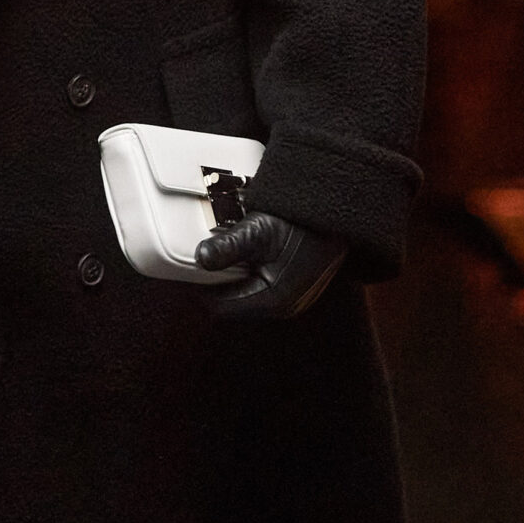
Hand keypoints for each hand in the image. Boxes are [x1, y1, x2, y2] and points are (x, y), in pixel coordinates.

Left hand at [195, 210, 343, 320]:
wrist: (338, 215)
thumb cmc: (304, 222)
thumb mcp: (260, 230)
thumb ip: (229, 245)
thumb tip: (201, 257)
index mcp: (273, 300)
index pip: (220, 307)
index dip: (199, 288)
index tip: (185, 270)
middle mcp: (284, 306)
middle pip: (233, 302)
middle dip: (215, 282)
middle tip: (202, 258)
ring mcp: (293, 298)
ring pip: (247, 294)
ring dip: (231, 277)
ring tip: (223, 254)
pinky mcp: (296, 287)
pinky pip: (262, 286)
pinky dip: (248, 272)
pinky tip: (246, 254)